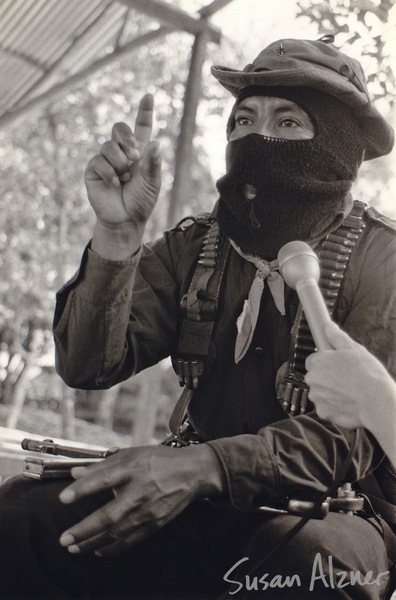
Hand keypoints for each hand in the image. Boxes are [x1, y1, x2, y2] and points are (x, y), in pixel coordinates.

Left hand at [59, 444, 223, 556]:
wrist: (191, 473)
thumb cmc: (158, 461)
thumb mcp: (131, 455)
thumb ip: (102, 465)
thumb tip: (75, 473)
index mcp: (133, 468)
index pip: (104, 479)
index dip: (83, 488)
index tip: (63, 498)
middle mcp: (140, 491)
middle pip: (109, 515)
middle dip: (85, 529)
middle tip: (64, 539)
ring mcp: (148, 510)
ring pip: (117, 532)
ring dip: (93, 542)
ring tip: (74, 548)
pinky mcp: (154, 523)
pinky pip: (131, 540)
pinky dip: (113, 548)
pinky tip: (98, 551)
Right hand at [85, 94, 160, 256]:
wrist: (126, 219)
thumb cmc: (141, 201)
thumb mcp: (152, 182)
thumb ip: (153, 163)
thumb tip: (156, 142)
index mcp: (139, 151)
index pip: (141, 127)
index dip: (144, 111)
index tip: (149, 96)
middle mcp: (121, 151)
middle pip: (119, 128)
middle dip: (127, 139)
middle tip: (134, 156)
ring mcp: (106, 159)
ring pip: (109, 146)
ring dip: (119, 162)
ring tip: (125, 178)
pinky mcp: (94, 169)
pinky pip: (98, 161)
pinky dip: (109, 173)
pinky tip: (115, 184)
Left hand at [305, 322, 394, 429]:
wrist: (377, 402)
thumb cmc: (368, 374)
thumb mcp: (355, 349)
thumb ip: (337, 337)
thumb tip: (327, 326)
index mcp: (317, 361)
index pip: (313, 360)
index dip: (326, 363)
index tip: (337, 365)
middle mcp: (312, 379)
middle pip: (316, 377)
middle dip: (327, 378)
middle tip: (346, 379)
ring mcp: (316, 397)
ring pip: (320, 393)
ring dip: (330, 393)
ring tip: (349, 392)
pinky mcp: (322, 412)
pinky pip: (325, 407)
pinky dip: (334, 406)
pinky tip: (348, 403)